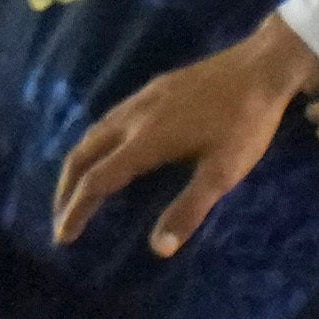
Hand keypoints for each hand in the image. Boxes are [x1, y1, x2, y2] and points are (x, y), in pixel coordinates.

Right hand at [41, 19, 318, 260]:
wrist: (258, 68)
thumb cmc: (244, 125)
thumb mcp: (222, 173)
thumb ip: (189, 210)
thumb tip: (158, 249)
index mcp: (145, 141)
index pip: (97, 181)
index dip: (76, 210)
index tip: (62, 236)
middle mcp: (132, 119)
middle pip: (82, 154)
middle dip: (66, 188)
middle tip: (60, 217)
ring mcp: (140, 100)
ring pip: (92, 133)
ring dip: (77, 165)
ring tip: (76, 189)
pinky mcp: (152, 90)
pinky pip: (107, 120)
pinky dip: (93, 144)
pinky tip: (109, 150)